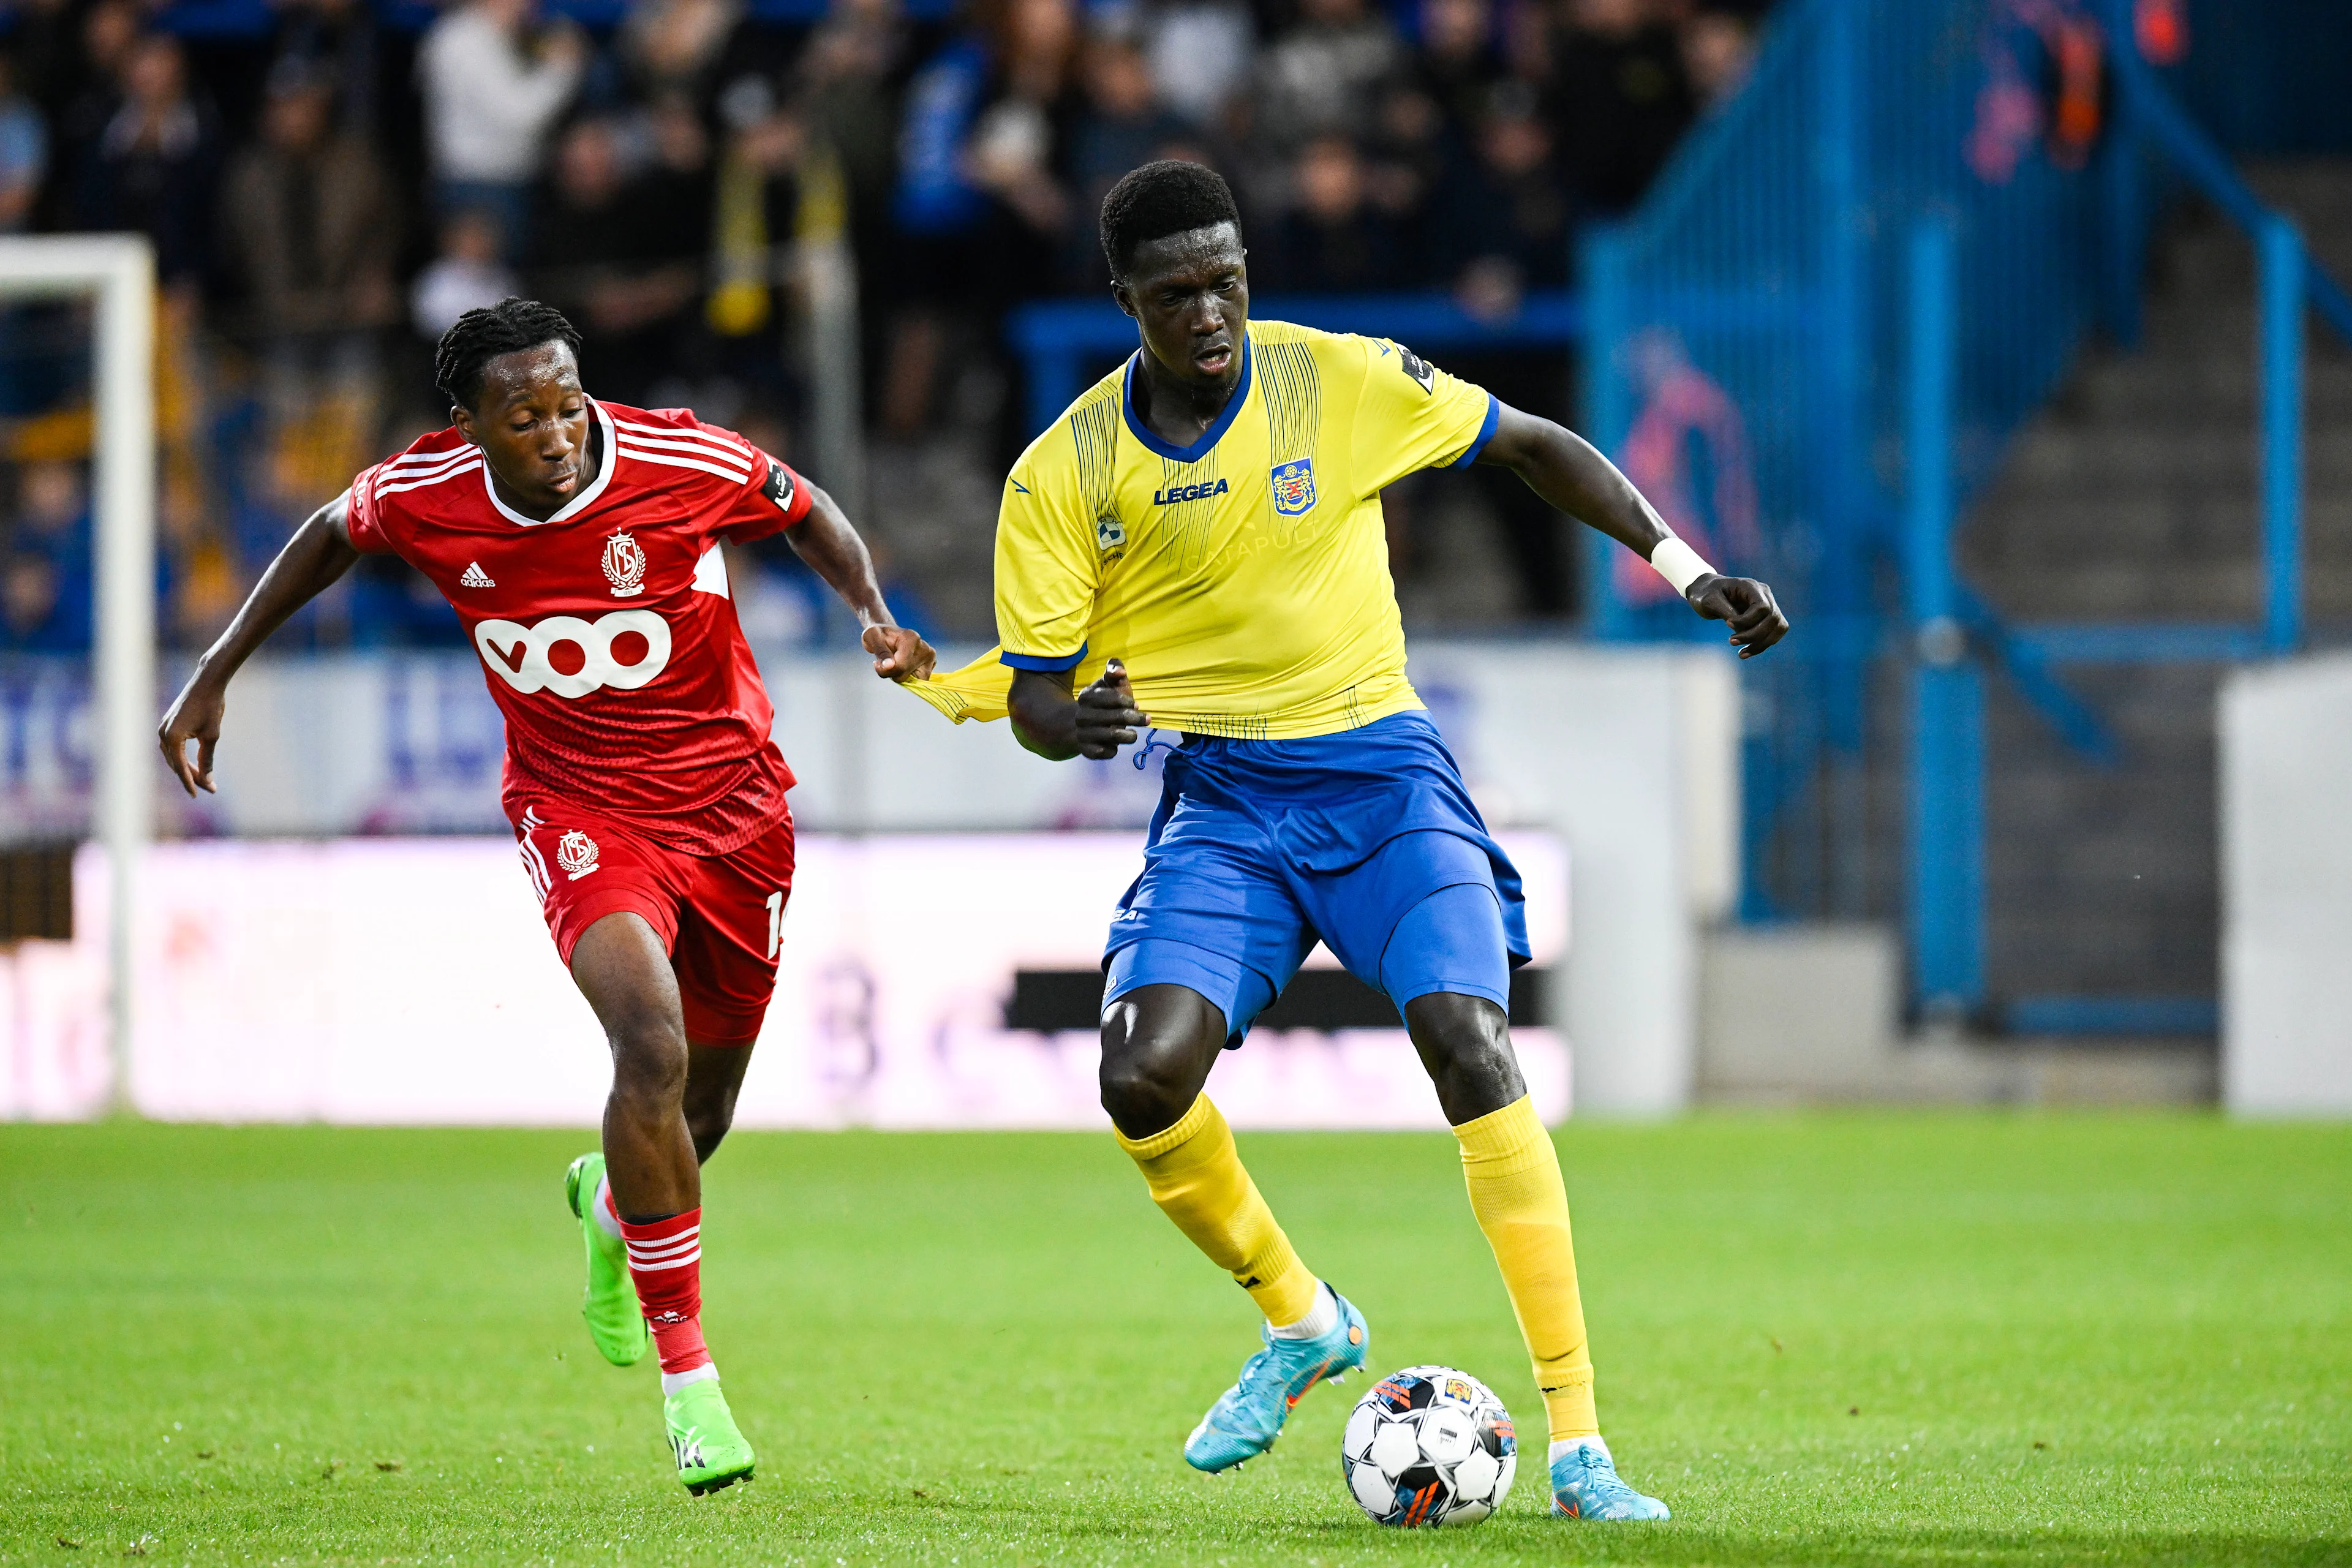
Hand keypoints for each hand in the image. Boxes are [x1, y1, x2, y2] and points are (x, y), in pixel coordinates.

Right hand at [158, 674, 226, 796]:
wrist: (207, 683)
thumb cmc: (211, 707)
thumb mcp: (212, 736)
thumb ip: (207, 759)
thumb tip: (206, 780)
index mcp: (171, 738)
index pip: (180, 767)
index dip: (190, 783)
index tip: (198, 795)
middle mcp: (163, 734)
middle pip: (176, 764)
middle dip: (192, 777)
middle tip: (210, 788)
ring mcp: (163, 728)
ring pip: (174, 757)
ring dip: (188, 768)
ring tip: (205, 780)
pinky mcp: (168, 724)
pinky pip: (173, 747)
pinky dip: (183, 757)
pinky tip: (195, 765)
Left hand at [863, 623, 934, 681]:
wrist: (887, 633)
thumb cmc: (879, 635)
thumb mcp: (873, 639)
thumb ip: (882, 653)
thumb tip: (889, 666)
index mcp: (912, 638)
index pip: (901, 666)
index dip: (886, 670)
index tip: (877, 665)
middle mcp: (925, 648)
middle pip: (906, 675)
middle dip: (893, 673)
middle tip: (887, 661)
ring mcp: (930, 657)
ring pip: (914, 680)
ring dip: (901, 675)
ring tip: (896, 662)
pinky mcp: (931, 664)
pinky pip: (919, 680)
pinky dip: (909, 676)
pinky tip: (904, 665)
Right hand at [1073, 658, 1148, 759]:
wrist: (1082, 724)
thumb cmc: (1103, 700)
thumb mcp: (1108, 682)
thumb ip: (1114, 669)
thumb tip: (1120, 671)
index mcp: (1086, 696)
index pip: (1111, 697)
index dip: (1127, 701)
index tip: (1135, 704)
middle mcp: (1081, 716)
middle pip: (1114, 718)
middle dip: (1135, 718)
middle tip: (1146, 719)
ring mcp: (1082, 734)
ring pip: (1111, 737)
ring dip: (1129, 736)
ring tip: (1133, 734)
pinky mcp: (1086, 751)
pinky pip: (1104, 753)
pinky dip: (1114, 750)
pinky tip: (1116, 745)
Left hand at [1686, 573, 1788, 657]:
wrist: (1706, 592)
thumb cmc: (1705, 593)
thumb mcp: (1709, 600)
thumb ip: (1725, 611)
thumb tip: (1740, 628)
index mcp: (1750, 586)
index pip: (1762, 607)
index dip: (1748, 620)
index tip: (1728, 624)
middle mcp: (1764, 594)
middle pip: (1773, 618)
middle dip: (1753, 635)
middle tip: (1731, 641)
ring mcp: (1768, 605)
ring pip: (1778, 627)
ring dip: (1761, 643)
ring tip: (1741, 654)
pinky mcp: (1766, 617)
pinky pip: (1773, 633)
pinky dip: (1762, 645)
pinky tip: (1746, 652)